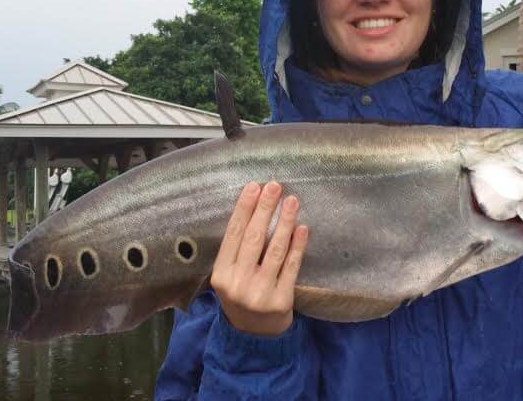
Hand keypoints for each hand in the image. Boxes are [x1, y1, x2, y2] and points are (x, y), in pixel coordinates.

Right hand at [211, 181, 309, 335]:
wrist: (254, 337)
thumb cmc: (241, 297)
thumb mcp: (229, 278)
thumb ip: (237, 252)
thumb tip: (254, 210)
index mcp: (221, 275)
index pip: (233, 234)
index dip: (244, 209)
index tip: (254, 187)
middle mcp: (238, 283)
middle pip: (254, 238)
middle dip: (265, 209)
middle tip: (275, 186)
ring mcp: (260, 292)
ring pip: (275, 250)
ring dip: (285, 222)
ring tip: (292, 201)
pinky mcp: (281, 300)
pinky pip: (291, 267)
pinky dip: (297, 246)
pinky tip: (302, 228)